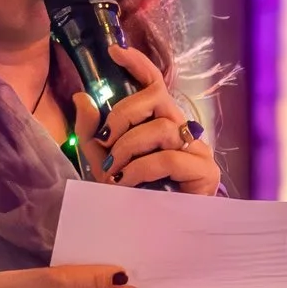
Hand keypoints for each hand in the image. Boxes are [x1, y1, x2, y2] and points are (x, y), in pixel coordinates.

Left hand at [79, 45, 221, 195]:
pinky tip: (127, 183)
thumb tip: (82, 97)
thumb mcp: (101, 161)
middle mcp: (182, 130)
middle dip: (123, 115)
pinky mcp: (204, 173)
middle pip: (155, 98)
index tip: (115, 52)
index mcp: (160, 121)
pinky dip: (141, 169)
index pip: (155, 83)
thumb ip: (91, 132)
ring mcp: (197, 150)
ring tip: (114, 170)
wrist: (152, 236)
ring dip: (129, 147)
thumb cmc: (131, 196)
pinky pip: (168, 158)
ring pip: (161, 128)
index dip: (138, 64)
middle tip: (105, 140)